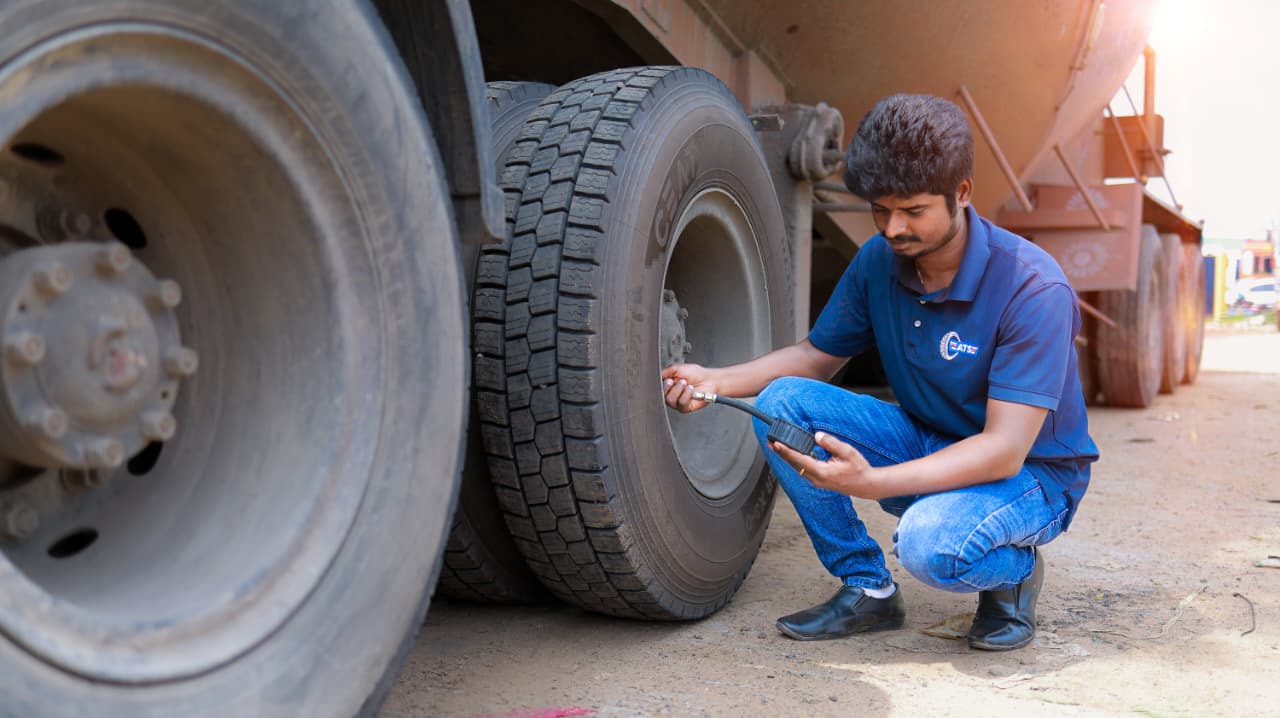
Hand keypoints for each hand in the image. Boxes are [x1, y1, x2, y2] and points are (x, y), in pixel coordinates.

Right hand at [661, 363, 716, 412]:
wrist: (709, 379)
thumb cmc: (696, 374)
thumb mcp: (677, 368)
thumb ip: (665, 372)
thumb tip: (656, 376)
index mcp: (668, 386)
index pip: (658, 389)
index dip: (662, 384)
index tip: (669, 379)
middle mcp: (671, 395)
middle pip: (662, 395)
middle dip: (671, 386)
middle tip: (681, 380)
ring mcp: (677, 402)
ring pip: (670, 400)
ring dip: (679, 389)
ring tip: (686, 384)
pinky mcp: (685, 408)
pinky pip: (681, 403)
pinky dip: (686, 394)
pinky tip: (691, 389)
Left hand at [770, 431, 885, 499]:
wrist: (867, 485)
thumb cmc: (859, 469)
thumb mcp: (848, 452)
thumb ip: (832, 443)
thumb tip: (817, 436)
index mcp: (823, 472)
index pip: (800, 460)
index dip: (787, 451)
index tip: (777, 444)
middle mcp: (817, 479)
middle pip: (794, 465)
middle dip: (782, 453)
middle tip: (771, 443)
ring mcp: (817, 481)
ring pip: (797, 468)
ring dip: (787, 457)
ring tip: (778, 447)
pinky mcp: (819, 481)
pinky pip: (803, 470)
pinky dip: (795, 461)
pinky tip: (792, 454)